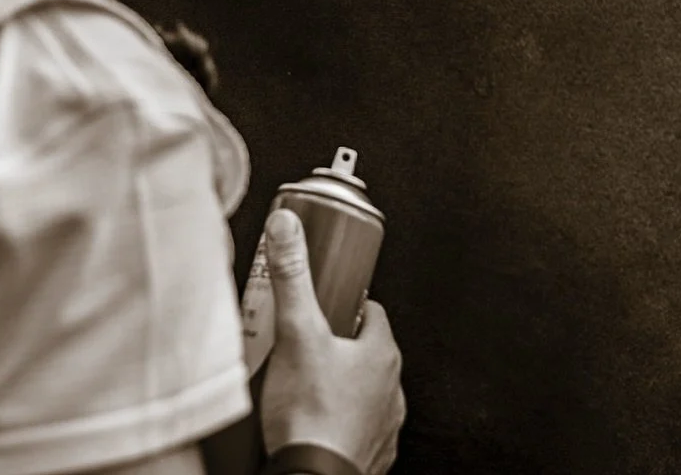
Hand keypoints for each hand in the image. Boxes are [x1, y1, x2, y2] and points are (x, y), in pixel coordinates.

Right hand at [258, 209, 404, 474]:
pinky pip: (356, 427)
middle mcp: (392, 388)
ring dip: (337, 384)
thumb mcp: (297, 333)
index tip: (324, 301)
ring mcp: (383, 424)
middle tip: (301, 342)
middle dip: (335, 345)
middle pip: (364, 351)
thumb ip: (291, 277)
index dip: (346, 303)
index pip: (372, 312)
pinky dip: (337, 420)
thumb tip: (288, 228)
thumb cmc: (310, 415)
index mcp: (382, 353)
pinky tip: (310, 419)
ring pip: (361, 390)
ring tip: (300, 383)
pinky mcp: (369, 453)